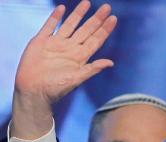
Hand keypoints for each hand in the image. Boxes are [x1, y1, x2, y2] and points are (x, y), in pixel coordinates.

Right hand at [12, 1, 116, 138]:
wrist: (34, 91)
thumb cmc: (56, 89)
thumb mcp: (77, 78)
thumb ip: (93, 69)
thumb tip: (111, 62)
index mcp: (81, 57)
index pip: (96, 40)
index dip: (105, 29)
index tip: (113, 19)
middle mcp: (70, 48)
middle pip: (86, 30)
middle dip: (96, 19)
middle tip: (107, 7)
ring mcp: (56, 44)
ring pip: (70, 25)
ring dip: (79, 14)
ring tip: (88, 3)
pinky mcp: (41, 41)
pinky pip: (50, 26)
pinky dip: (55, 17)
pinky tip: (62, 8)